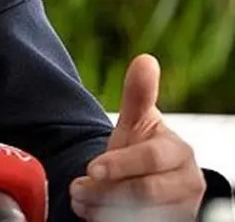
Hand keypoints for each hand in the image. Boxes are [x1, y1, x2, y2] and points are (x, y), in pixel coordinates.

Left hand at [70, 54, 205, 220]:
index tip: (92, 169)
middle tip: (78, 188)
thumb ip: (138, 95)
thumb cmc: (141, 148)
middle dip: (106, 190)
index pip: (151, 159)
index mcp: (178, 153)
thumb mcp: (136, 123)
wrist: (148, 180)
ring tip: (82, 200)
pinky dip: (109, 221)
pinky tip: (93, 213)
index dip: (120, 164)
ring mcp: (183, 208)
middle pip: (146, 192)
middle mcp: (188, 183)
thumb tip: (145, 59)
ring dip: (103, 209)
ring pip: (142, 214)